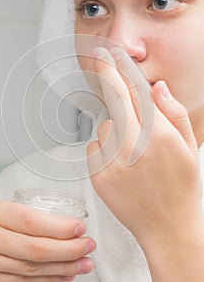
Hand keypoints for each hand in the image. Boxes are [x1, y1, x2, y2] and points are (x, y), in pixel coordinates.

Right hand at [0, 200, 95, 280]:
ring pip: (31, 271)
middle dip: (69, 250)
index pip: (32, 221)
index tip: (80, 228)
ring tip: (84, 264)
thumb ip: (25, 217)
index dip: (60, 227)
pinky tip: (64, 278)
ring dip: (63, 269)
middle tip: (88, 246)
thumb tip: (65, 227)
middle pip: (35, 249)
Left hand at [87, 47, 202, 260]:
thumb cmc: (181, 188)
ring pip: (103, 126)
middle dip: (106, 77)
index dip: (119, 70)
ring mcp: (113, 162)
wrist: (167, 228)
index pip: (135, 92)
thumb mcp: (188, 148)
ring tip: (130, 149)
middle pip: (113, 99)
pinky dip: (104, 149)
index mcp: (160, 136)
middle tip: (100, 59)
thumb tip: (157, 87)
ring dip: (113, 128)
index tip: (108, 54)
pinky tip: (120, 164)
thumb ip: (174, 113)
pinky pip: (94, 148)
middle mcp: (134, 146)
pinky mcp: (98, 176)